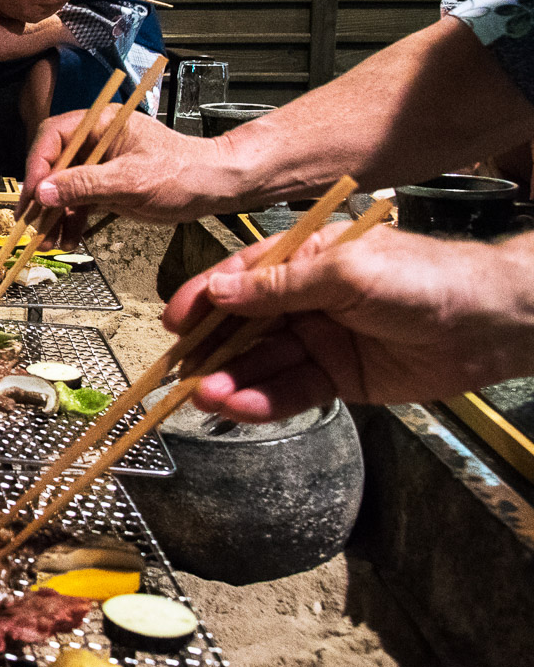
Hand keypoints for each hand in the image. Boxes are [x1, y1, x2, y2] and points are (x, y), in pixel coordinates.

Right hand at [22, 110, 244, 240]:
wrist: (215, 188)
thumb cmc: (184, 173)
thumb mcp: (132, 180)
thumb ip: (85, 185)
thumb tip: (43, 192)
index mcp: (99, 125)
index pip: (54, 138)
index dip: (37, 165)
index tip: (32, 193)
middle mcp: (94, 143)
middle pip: (53, 165)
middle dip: (41, 197)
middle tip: (32, 224)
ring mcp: (99, 167)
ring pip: (63, 189)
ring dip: (54, 215)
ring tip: (48, 241)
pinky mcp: (106, 188)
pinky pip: (79, 204)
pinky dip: (71, 222)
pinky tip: (68, 239)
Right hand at [165, 224, 533, 422]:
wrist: (491, 324)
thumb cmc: (428, 279)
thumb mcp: (346, 273)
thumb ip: (281, 287)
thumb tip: (221, 291)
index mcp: (306, 259)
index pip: (242, 278)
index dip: (205, 298)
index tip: (175, 321)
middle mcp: (308, 300)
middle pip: (245, 325)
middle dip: (211, 348)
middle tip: (179, 371)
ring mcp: (321, 340)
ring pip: (263, 363)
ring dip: (231, 380)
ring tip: (204, 396)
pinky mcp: (338, 378)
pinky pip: (292, 391)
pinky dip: (263, 401)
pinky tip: (239, 407)